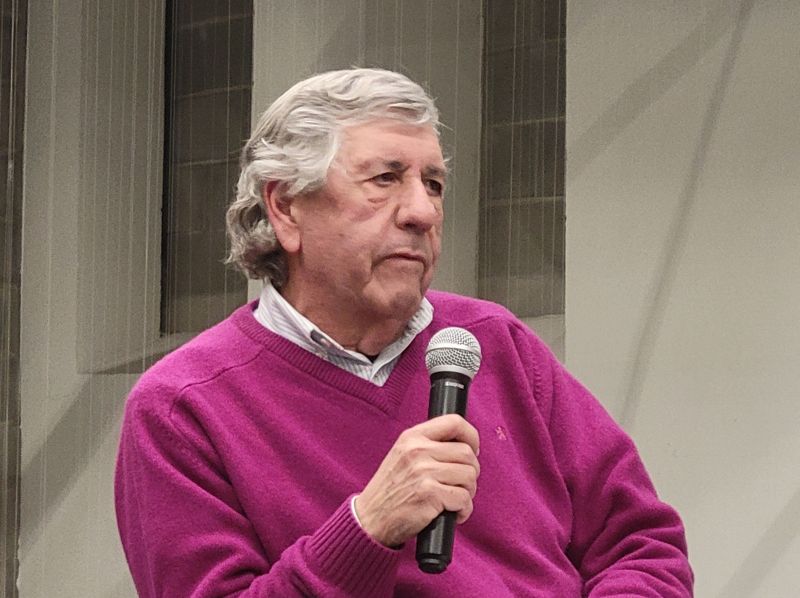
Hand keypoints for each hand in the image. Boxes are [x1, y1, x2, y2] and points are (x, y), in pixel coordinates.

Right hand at [354, 414, 479, 547]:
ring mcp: (423, 472)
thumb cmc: (391, 491)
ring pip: (469, 476)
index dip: (471, 436)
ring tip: (453, 501)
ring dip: (468, 492)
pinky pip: (464, 499)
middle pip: (467, 453)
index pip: (454, 422)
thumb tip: (467, 447)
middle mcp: (417, 450)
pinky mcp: (430, 494)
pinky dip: (464, 510)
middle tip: (459, 486)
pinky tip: (452, 514)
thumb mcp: (403, 456)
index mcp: (413, 437)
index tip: (473, 452)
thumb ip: (429, 446)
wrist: (370, 520)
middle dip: (471, 472)